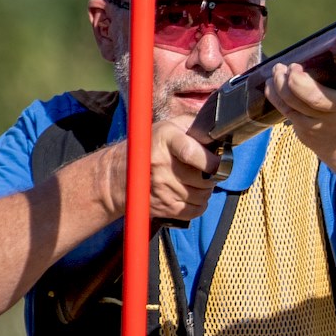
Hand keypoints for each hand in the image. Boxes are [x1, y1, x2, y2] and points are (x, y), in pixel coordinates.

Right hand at [107, 115, 221, 222]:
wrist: (118, 175)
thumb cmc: (149, 147)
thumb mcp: (167, 126)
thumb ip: (192, 125)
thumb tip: (216, 133)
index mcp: (165, 141)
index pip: (191, 152)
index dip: (210, 160)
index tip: (217, 161)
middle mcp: (162, 166)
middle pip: (203, 178)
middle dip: (212, 175)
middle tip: (207, 170)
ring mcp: (163, 189)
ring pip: (203, 195)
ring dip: (206, 189)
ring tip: (197, 180)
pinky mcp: (164, 207)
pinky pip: (195, 210)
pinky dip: (200, 203)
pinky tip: (192, 193)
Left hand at [264, 58, 335, 175]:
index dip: (329, 73)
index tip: (303, 65)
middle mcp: (335, 114)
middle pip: (314, 98)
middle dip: (297, 81)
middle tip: (291, 66)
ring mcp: (317, 125)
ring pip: (294, 105)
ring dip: (281, 85)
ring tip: (278, 69)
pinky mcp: (302, 131)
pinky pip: (285, 112)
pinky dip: (276, 96)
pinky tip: (272, 83)